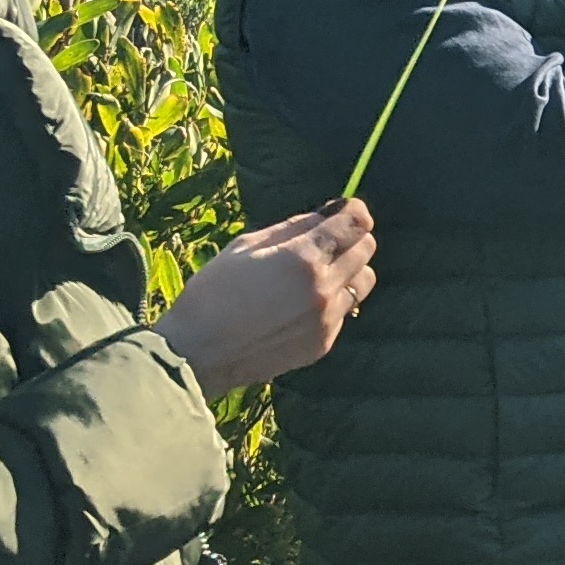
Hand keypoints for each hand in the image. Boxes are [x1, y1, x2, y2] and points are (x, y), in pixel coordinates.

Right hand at [153, 200, 375, 392]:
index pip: (355, 224)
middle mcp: (324, 288)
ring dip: (350, 270)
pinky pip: (343, 311)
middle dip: (350, 238)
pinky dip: (333, 301)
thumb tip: (324, 215)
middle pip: (366, 249)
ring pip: (364, 282)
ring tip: (320, 273)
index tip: (344, 211)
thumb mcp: (245, 246)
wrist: (199, 353)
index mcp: (303, 258)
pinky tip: (301, 305)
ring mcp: (327, 319)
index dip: (353, 212)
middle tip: (327, 240)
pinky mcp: (323, 343)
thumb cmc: (214, 292)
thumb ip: (291, 228)